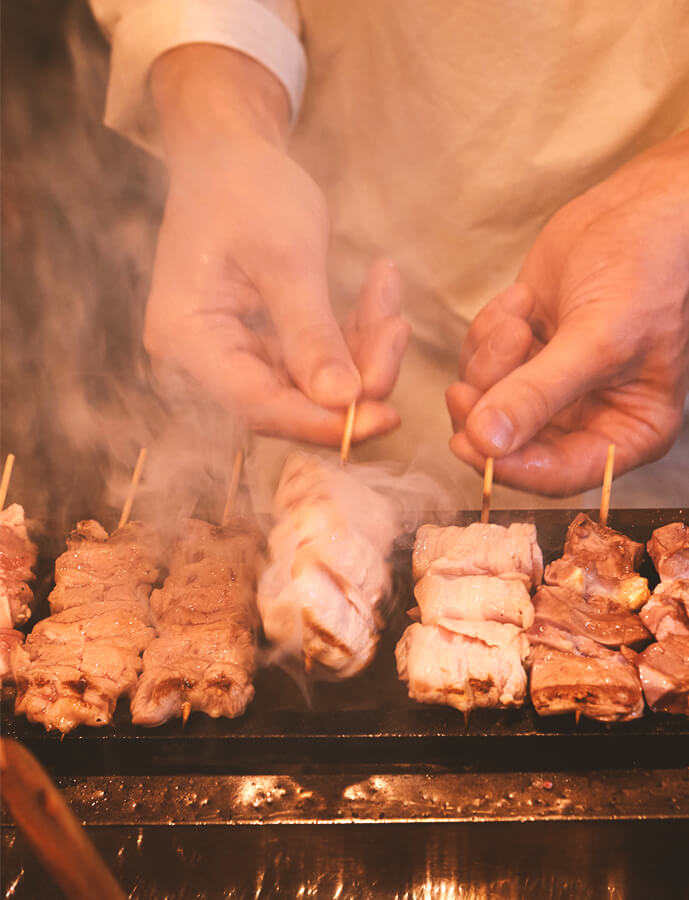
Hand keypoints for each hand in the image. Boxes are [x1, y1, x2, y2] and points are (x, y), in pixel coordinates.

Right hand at [144, 47, 407, 444]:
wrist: (229, 151)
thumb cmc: (245, 188)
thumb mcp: (285, 257)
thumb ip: (311, 332)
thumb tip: (343, 401)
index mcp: (186, 340)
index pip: (257, 405)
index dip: (322, 420)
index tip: (384, 416)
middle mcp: (201, 359)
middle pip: (287, 401)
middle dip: (353, 376)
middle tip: (398, 333)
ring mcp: (230, 352)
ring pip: (310, 382)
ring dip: (360, 347)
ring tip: (388, 291)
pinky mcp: (259, 343)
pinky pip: (314, 358)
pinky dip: (352, 331)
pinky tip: (378, 289)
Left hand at [447, 131, 688, 495]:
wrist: (642, 204)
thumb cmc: (650, 270)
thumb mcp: (598, 338)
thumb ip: (540, 394)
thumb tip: (487, 443)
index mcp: (626, 430)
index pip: (558, 474)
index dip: (509, 466)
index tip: (468, 444)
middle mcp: (586, 413)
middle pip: (511, 441)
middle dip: (489, 407)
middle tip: (465, 386)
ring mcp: (550, 380)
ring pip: (487, 399)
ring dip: (490, 361)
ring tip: (521, 319)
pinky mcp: (524, 347)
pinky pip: (480, 361)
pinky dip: (489, 333)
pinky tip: (522, 300)